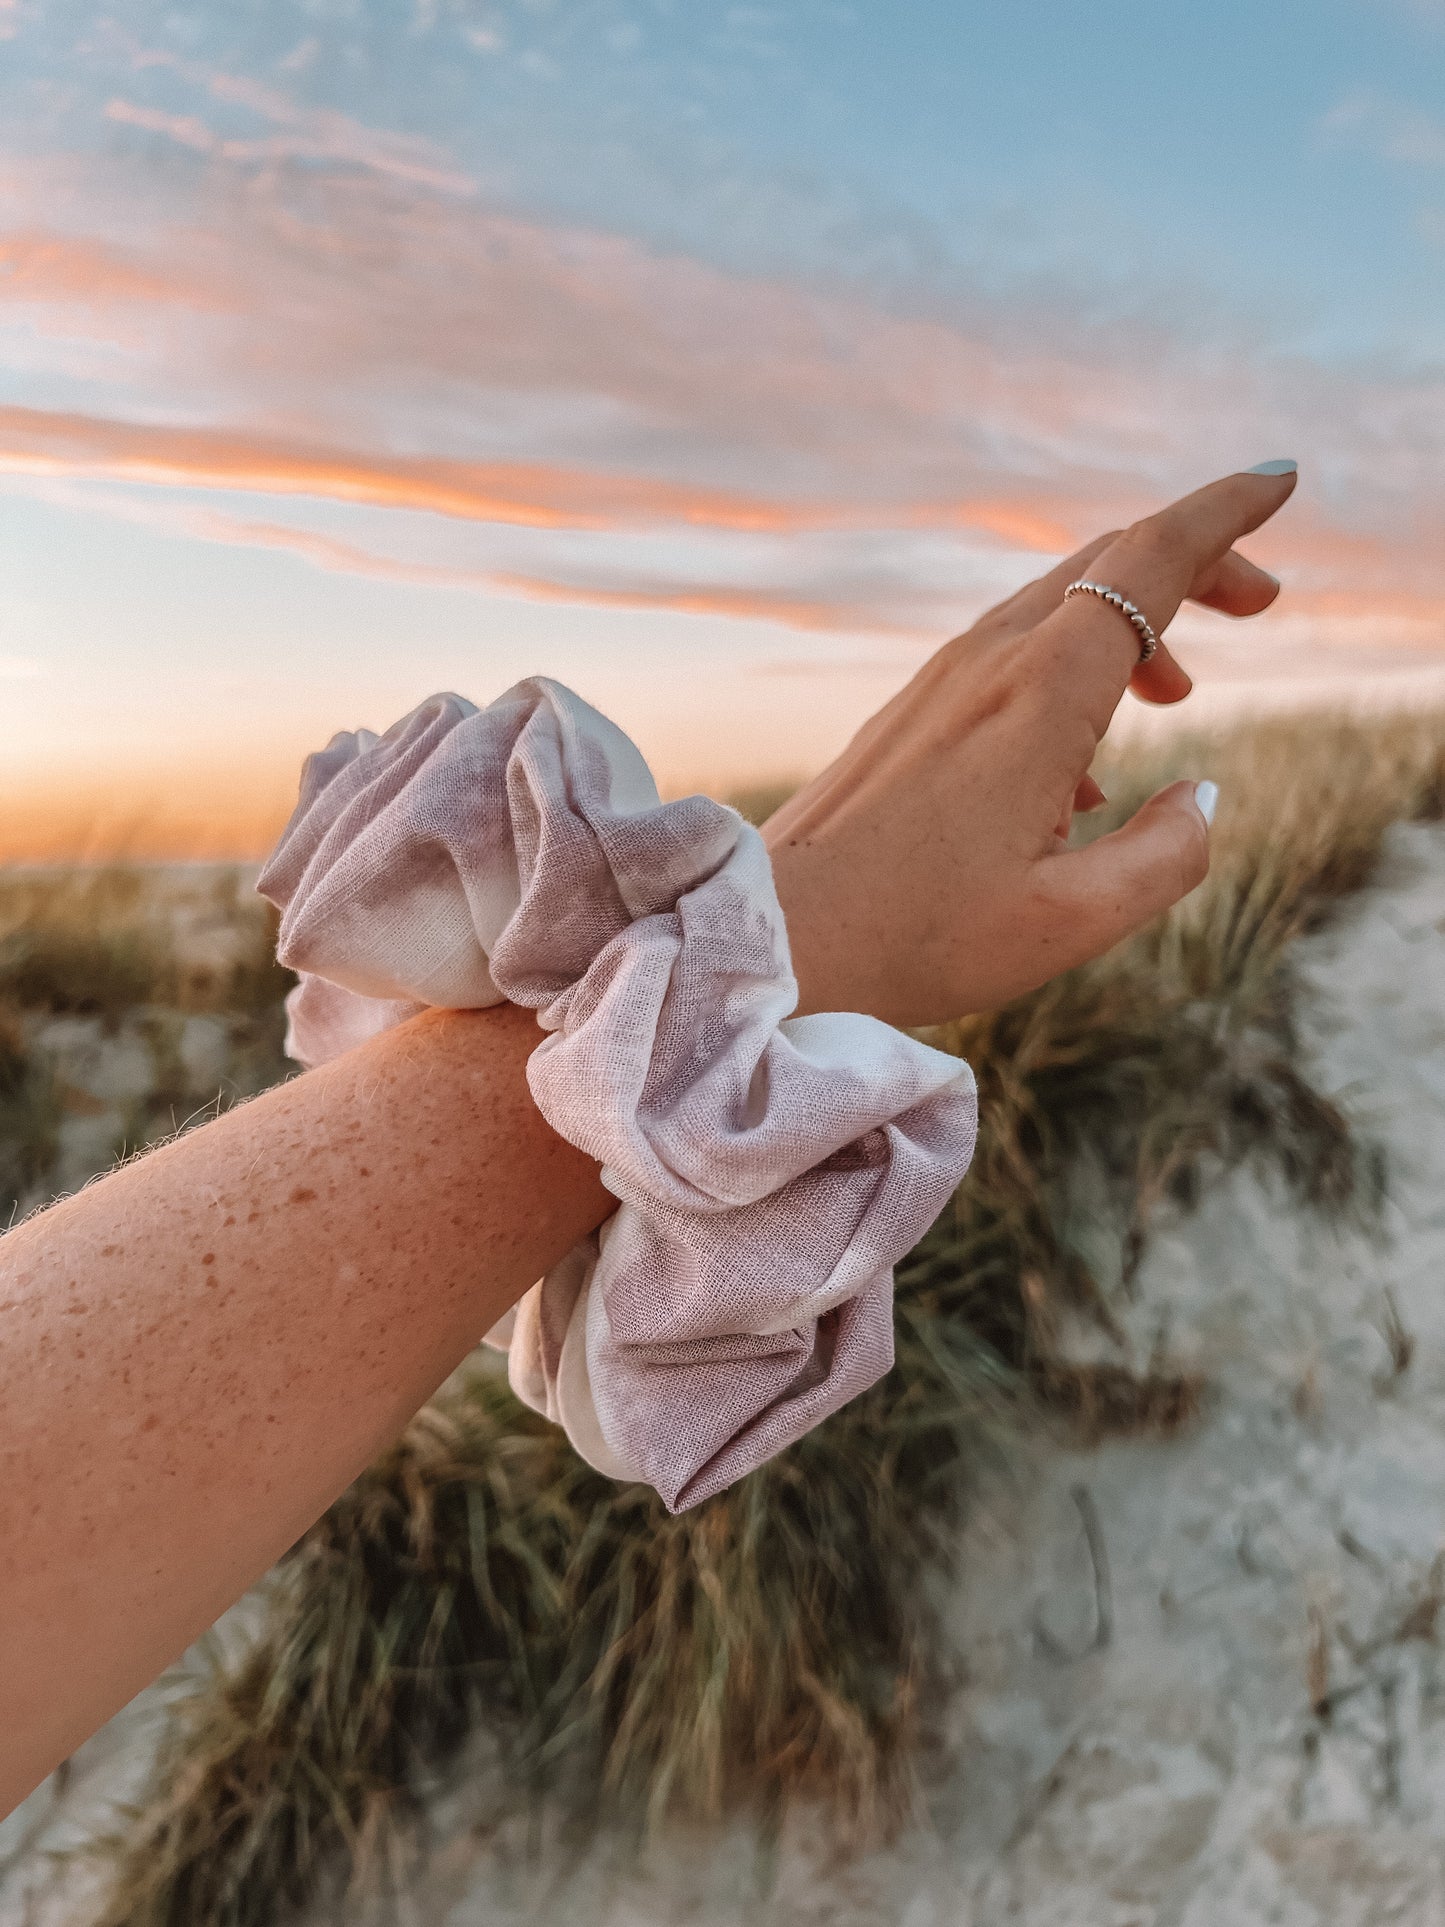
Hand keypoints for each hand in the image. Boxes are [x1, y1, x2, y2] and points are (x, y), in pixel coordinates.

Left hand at [765, 465, 1296, 1026]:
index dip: (1225, 513)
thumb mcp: (1072, 921)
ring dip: (1134, 626)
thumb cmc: (918, 936)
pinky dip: (1075, 672)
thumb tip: (1203, 798)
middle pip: (1108, 565)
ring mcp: (942, 682)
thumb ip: (1166, 857)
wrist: (777, 936)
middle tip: (1261, 604)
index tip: (1280, 481)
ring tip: (1179, 697)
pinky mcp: (913, 711)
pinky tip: (1082, 776)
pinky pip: (1012, 655)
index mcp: (1041, 696)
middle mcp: (989, 664)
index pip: (1151, 559)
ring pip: (1058, 607)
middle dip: (1194, 565)